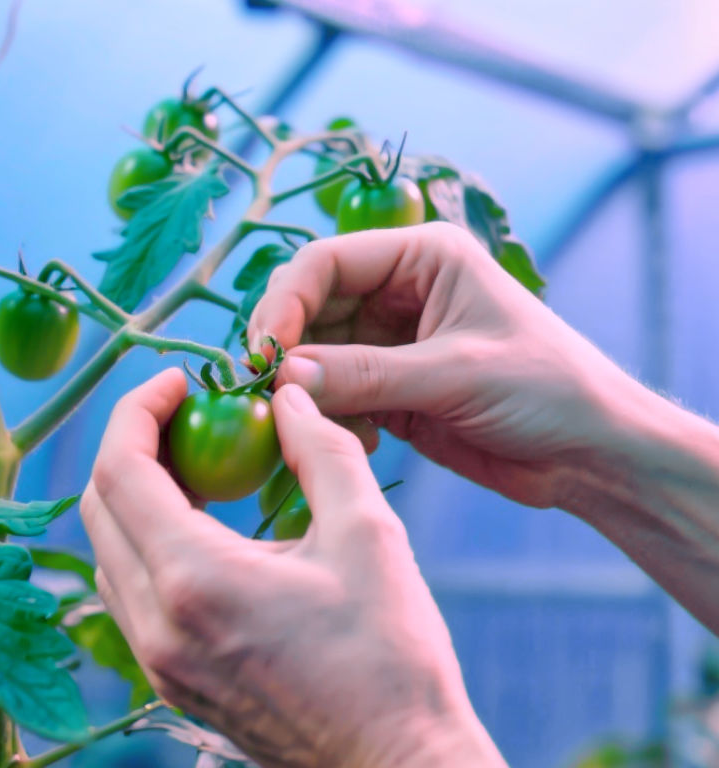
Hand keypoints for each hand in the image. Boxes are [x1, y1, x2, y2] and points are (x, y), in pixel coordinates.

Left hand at [81, 369, 504, 767]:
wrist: (395, 765)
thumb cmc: (391, 658)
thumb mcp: (368, 536)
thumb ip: (320, 451)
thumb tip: (288, 397)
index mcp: (194, 580)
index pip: (120, 471)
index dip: (137, 411)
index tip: (179, 381)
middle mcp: (156, 624)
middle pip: (99, 508)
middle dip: (132, 446)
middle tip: (184, 415)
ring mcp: (157, 661)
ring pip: (108, 554)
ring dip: (135, 497)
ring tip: (196, 464)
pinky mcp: (170, 682)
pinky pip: (130, 595)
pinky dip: (147, 546)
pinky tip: (202, 528)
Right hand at [248, 222, 644, 508]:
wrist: (591, 454)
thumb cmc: (546, 390)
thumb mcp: (455, 375)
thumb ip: (367, 374)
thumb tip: (284, 376)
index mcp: (421, 258)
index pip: (324, 263)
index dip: (286, 303)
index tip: (266, 355)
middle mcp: (397, 292)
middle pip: (307, 308)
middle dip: (285, 349)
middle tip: (266, 392)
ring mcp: (389, 343)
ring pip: (312, 356)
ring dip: (302, 390)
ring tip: (307, 424)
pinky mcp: (387, 391)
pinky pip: (331, 397)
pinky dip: (326, 418)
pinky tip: (355, 441)